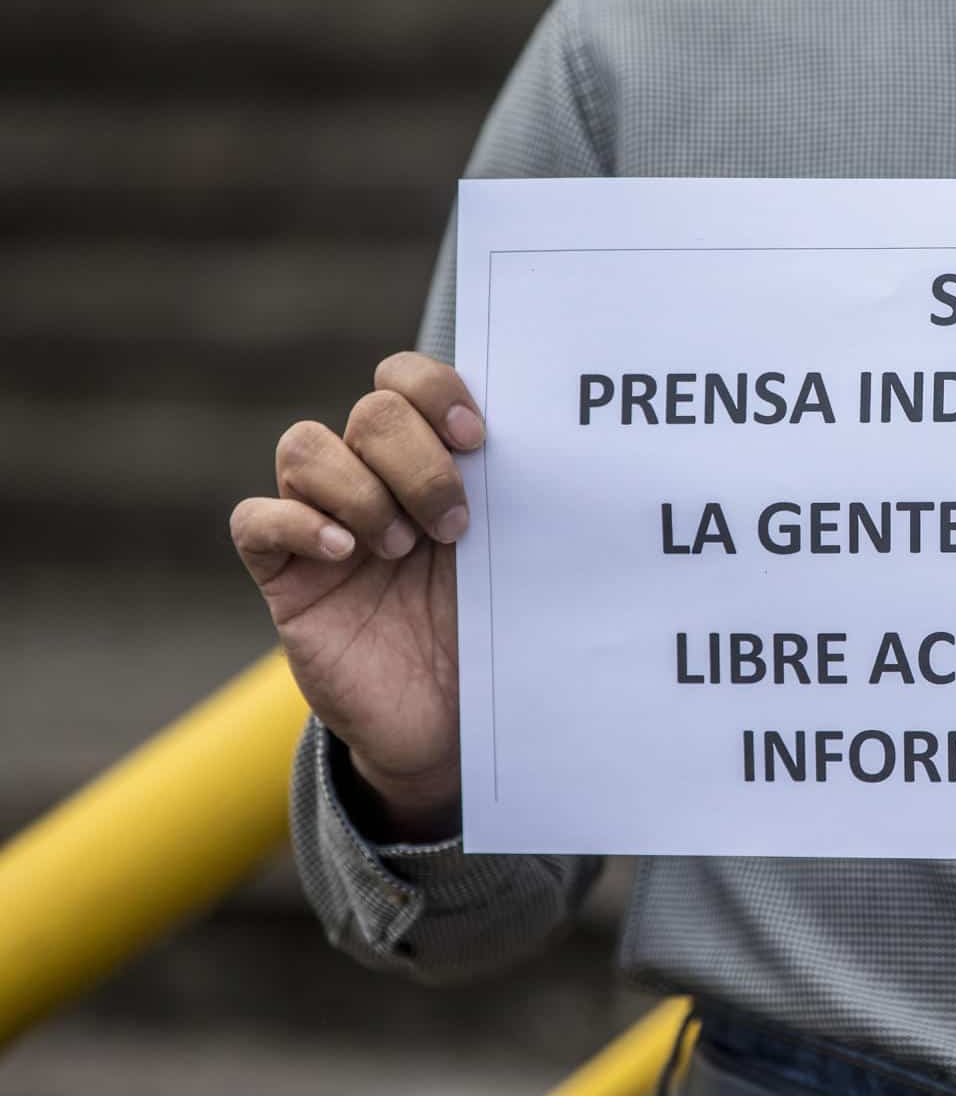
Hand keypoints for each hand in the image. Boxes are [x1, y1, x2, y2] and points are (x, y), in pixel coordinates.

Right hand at [230, 352, 484, 839]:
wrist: (451, 723)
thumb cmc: (488, 632)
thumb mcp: (510, 560)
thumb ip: (512, 499)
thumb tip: (551, 439)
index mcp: (430, 463)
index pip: (406, 380)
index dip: (433, 387)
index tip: (477, 437)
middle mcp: (372, 480)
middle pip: (371, 411)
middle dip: (418, 460)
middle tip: (454, 526)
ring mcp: (323, 523)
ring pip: (305, 447)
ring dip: (361, 489)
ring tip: (401, 550)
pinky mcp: (284, 575)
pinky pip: (255, 519)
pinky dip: (299, 523)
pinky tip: (345, 553)